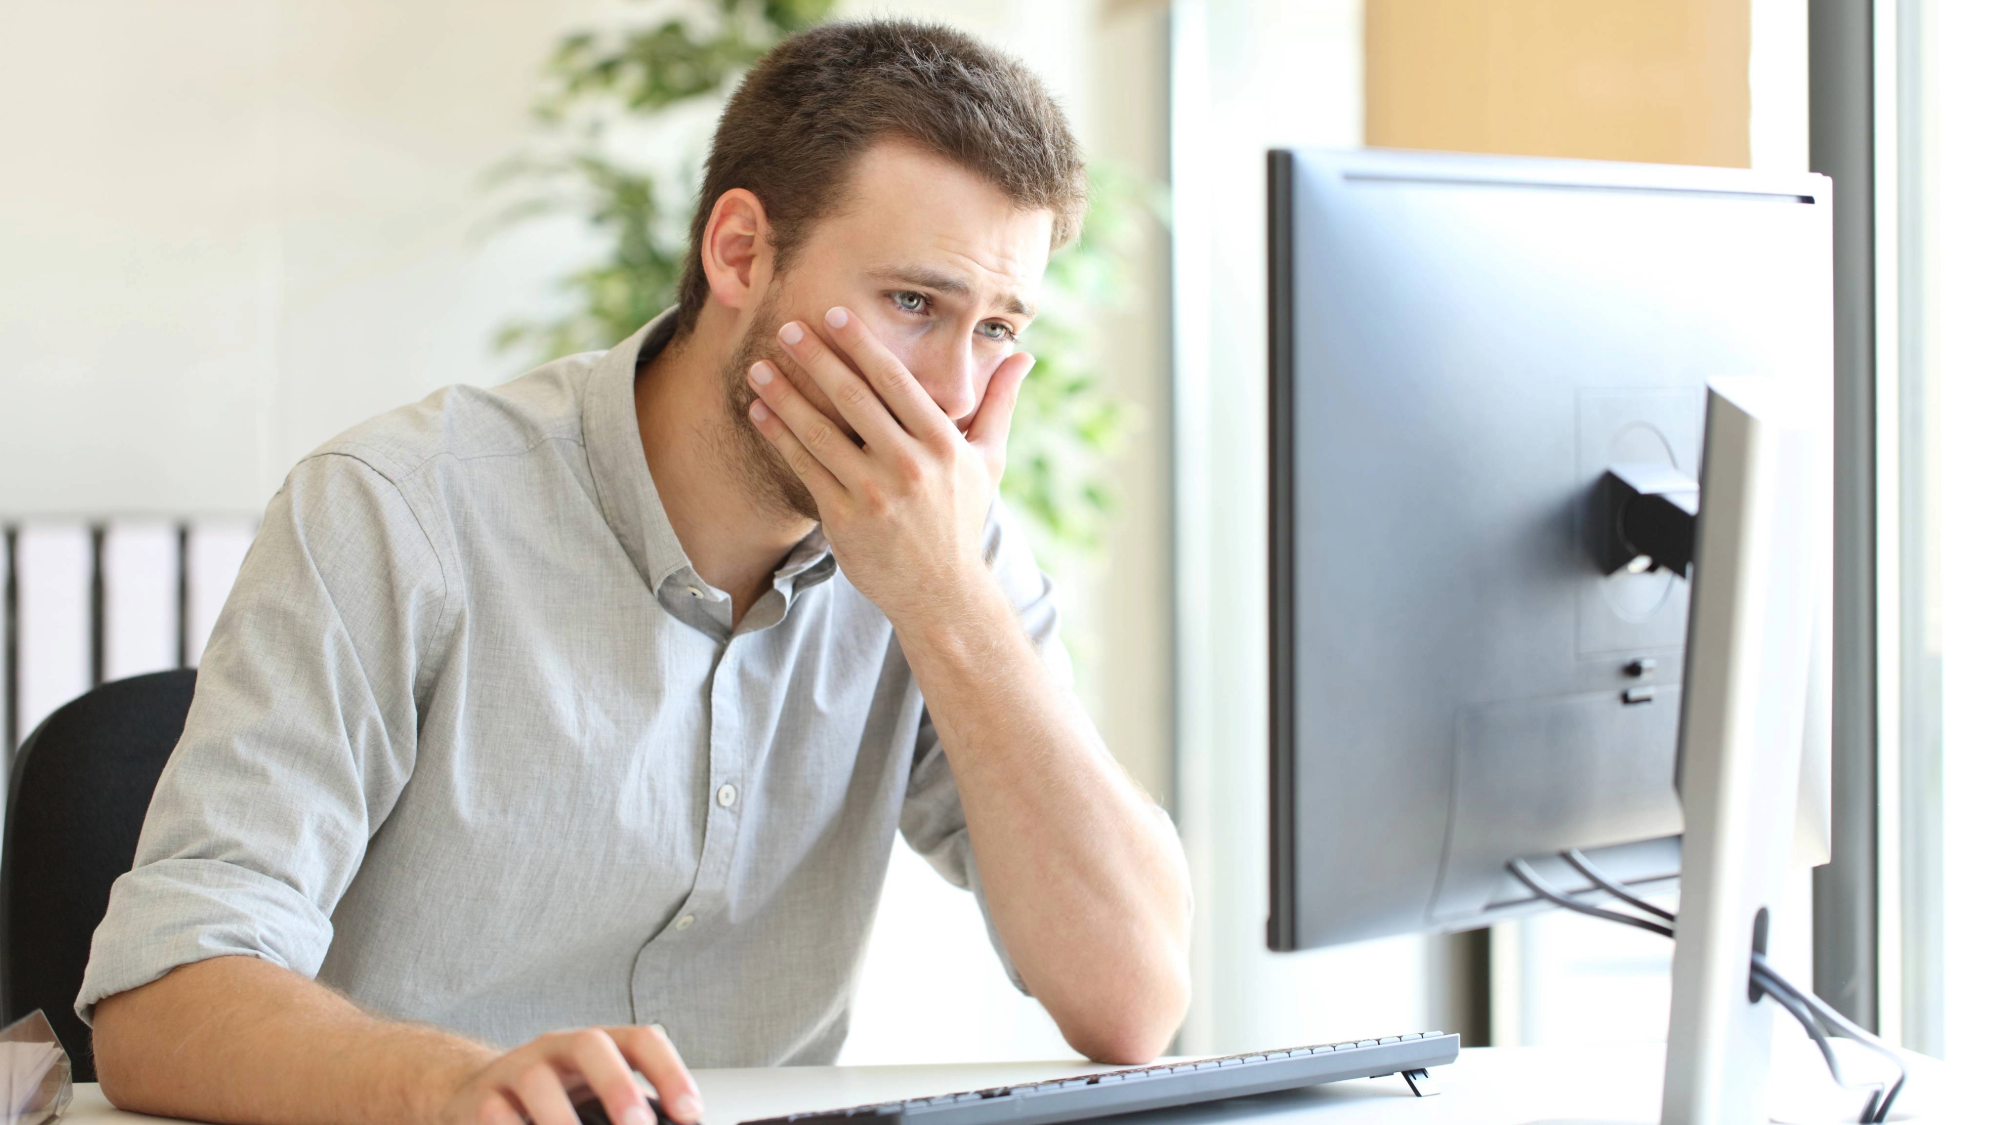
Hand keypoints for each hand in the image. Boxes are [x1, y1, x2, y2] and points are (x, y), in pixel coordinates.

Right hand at [441, 1025, 700, 1124]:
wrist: (478, 1095)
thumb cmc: (554, 1100)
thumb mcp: (595, 1097)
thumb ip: (628, 1111)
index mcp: (599, 1047)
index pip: (641, 1040)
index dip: (669, 1072)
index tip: (690, 1113)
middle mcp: (559, 1049)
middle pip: (590, 1044)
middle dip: (618, 1085)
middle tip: (638, 1124)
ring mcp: (517, 1070)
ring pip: (536, 1080)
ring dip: (560, 1119)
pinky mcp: (480, 1100)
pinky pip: (493, 1112)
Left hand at [746, 306, 1032, 628]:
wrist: (941, 592)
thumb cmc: (962, 518)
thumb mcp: (990, 460)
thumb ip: (1000, 403)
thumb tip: (1023, 355)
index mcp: (944, 443)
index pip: (896, 381)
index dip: (862, 345)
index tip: (835, 315)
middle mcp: (909, 465)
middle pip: (854, 398)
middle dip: (817, 359)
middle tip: (788, 327)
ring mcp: (875, 494)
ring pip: (821, 432)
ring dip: (786, 395)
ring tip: (760, 367)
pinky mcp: (845, 520)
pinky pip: (806, 468)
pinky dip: (780, 437)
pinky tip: (760, 412)